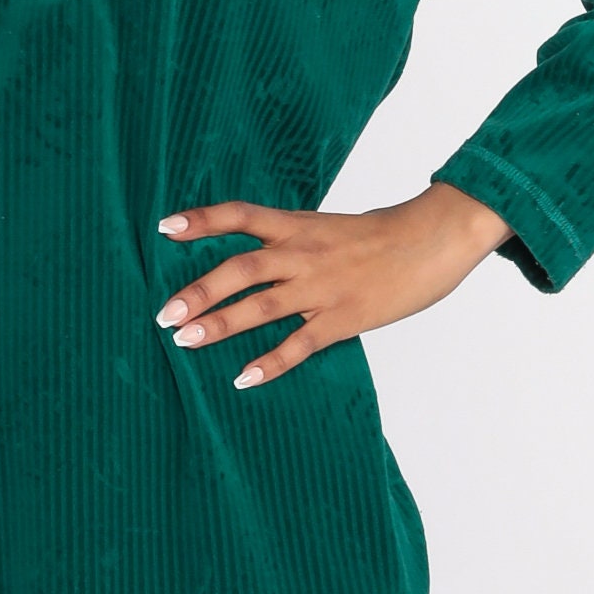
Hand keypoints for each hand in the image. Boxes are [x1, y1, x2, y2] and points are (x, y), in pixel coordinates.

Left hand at [153, 181, 513, 387]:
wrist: (430, 239)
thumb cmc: (377, 236)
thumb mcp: (326, 226)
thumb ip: (289, 240)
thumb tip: (251, 259)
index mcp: (297, 225)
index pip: (240, 215)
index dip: (202, 219)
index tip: (165, 227)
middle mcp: (303, 253)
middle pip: (242, 267)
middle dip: (200, 290)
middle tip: (163, 314)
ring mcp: (323, 286)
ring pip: (262, 305)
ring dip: (221, 324)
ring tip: (185, 340)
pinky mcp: (344, 317)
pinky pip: (301, 343)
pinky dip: (271, 362)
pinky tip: (243, 378)